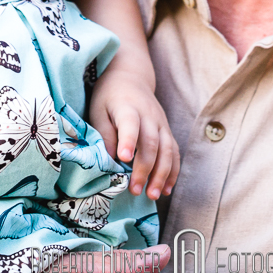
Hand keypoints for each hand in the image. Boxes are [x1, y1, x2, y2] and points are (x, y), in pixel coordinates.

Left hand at [88, 68, 179, 200]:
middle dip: (145, 169)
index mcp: (127, 108)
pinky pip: (174, 152)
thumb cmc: (109, 97)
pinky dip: (172, 171)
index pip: (130, 124)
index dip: (128, 141)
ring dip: (161, 174)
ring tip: (153, 195)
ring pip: (167, 150)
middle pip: (151, 143)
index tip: (123, 158)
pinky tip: (166, 189)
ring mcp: (161, 123)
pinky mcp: (167, 130)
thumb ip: (104, 132)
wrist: (130, 77)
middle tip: (135, 190)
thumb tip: (111, 158)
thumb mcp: (98, 109)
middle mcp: (148, 116)